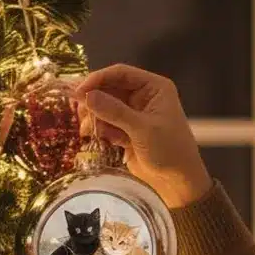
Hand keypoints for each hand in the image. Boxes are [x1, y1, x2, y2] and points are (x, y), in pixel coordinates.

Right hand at [75, 64, 211, 208]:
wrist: (176, 181)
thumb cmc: (168, 150)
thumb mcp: (142, 128)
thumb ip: (114, 111)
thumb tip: (87, 96)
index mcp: (153, 87)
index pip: (120, 74)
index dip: (98, 79)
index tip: (78, 92)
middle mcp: (142, 97)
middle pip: (109, 89)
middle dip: (94, 101)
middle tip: (80, 114)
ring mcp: (133, 115)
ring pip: (104, 108)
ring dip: (95, 118)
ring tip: (89, 132)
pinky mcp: (125, 132)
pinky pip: (106, 124)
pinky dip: (100, 130)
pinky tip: (100, 139)